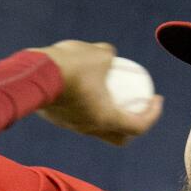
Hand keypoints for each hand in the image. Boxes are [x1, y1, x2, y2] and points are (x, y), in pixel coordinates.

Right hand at [31, 40, 163, 145]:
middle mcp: (91, 128)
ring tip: (107, 94)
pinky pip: (77, 116)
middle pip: (118, 137)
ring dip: (106, 115)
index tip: (156, 98)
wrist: (34, 74)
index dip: (153, 114)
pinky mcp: (57, 119)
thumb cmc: (71, 65)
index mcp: (107, 119)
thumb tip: (112, 54)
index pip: (139, 126)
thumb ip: (109, 55)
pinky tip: (81, 87)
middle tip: (135, 107)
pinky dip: (86, 106)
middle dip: (130, 126)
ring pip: (96, 127)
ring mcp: (73, 126)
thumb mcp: (98, 54)